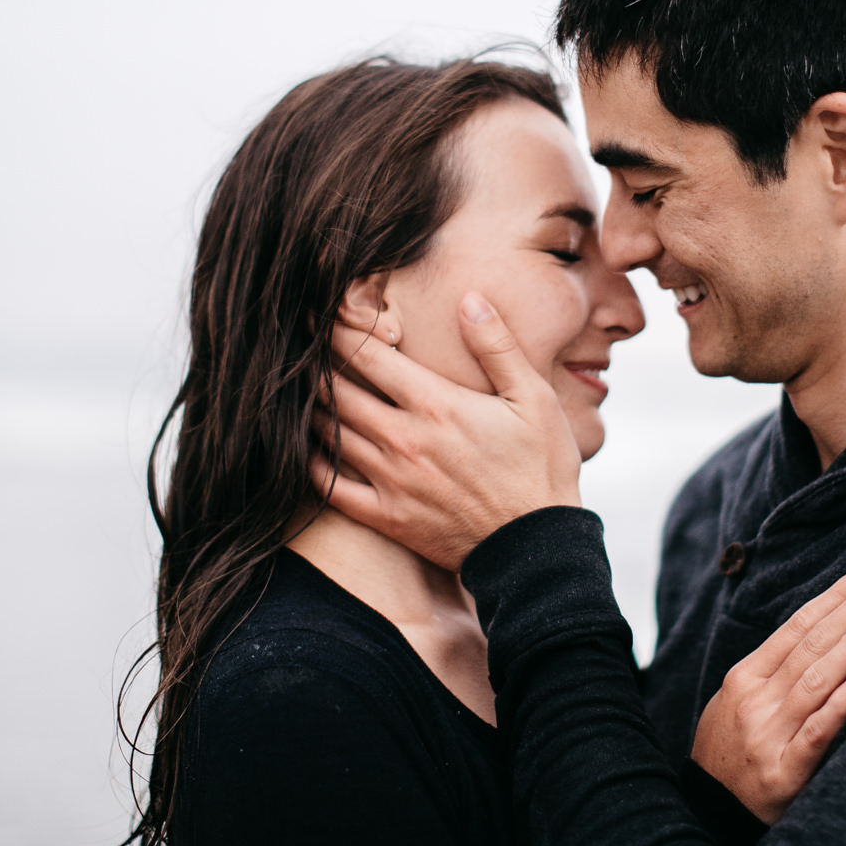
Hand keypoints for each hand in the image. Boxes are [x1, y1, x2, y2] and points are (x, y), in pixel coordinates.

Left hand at [312, 292, 581, 570]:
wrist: (536, 546)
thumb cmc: (540, 468)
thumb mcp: (533, 398)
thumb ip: (497, 346)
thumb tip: (470, 299)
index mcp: (435, 404)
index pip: (366, 355)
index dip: (337, 329)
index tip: (324, 316)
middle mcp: (404, 440)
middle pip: (336, 391)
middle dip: (316, 365)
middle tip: (305, 349)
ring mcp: (391, 481)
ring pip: (328, 434)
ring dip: (312, 408)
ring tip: (305, 389)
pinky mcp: (387, 517)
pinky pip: (331, 486)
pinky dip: (313, 462)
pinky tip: (313, 447)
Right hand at [691, 565, 845, 823]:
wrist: (709, 813)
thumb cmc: (732, 752)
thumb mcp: (738, 702)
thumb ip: (774, 672)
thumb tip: (823, 634)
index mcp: (745, 677)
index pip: (796, 627)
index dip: (833, 598)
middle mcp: (756, 700)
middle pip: (809, 644)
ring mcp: (769, 734)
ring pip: (815, 680)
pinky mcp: (784, 772)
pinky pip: (816, 733)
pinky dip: (839, 705)